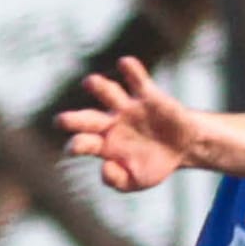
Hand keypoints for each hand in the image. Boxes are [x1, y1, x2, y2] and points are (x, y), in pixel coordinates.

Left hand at [57, 56, 203, 193]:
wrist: (183, 148)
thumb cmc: (153, 164)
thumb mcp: (136, 182)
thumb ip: (117, 180)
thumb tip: (104, 167)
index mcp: (103, 144)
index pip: (84, 143)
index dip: (76, 145)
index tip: (72, 149)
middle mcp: (110, 123)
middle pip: (88, 118)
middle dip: (74, 120)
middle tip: (60, 121)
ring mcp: (128, 108)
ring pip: (109, 93)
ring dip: (99, 87)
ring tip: (89, 83)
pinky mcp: (148, 96)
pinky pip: (137, 80)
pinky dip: (131, 71)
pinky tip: (124, 63)